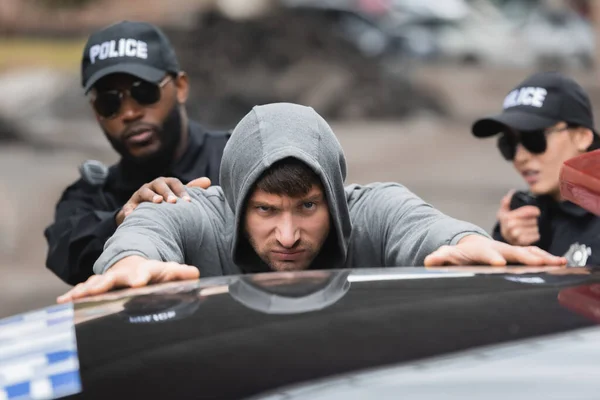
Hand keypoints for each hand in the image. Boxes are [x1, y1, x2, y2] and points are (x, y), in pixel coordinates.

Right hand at [56, 256, 198, 302]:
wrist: (135, 266)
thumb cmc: (154, 273)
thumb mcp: (169, 272)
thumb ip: (181, 274)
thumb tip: (196, 273)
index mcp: (141, 272)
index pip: (141, 274)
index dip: (139, 277)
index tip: (138, 282)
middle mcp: (120, 275)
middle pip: (111, 279)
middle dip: (102, 284)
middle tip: (94, 289)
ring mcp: (107, 280)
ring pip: (93, 285)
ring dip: (83, 291)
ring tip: (70, 298)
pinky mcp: (97, 288)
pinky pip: (83, 291)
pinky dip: (73, 295)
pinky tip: (61, 303)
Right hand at [116, 177, 210, 224]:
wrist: (140, 214)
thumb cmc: (163, 204)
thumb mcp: (176, 196)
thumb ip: (191, 189)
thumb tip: (208, 181)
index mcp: (165, 184)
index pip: (174, 183)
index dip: (182, 191)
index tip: (188, 202)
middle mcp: (152, 186)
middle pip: (159, 185)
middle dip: (167, 192)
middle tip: (173, 202)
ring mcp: (139, 195)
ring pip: (144, 192)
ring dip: (151, 196)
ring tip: (158, 202)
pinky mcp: (129, 206)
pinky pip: (128, 207)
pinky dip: (130, 211)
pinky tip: (133, 216)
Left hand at [424, 234, 566, 266]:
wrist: (471, 245)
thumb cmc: (460, 254)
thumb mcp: (449, 255)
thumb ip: (441, 257)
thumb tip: (429, 259)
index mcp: (480, 249)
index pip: (485, 253)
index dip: (492, 257)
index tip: (499, 263)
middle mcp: (498, 247)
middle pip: (513, 252)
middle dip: (526, 257)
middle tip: (539, 263)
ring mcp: (510, 250)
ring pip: (527, 252)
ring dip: (542, 257)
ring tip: (557, 262)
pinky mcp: (519, 254)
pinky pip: (534, 255)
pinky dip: (547, 258)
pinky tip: (561, 263)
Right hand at [497, 190, 540, 245]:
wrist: (505, 237)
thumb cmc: (507, 222)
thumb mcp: (504, 210)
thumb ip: (507, 201)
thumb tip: (513, 192)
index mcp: (506, 216)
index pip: (527, 211)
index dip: (534, 210)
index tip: (537, 211)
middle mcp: (509, 226)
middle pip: (532, 220)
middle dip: (534, 219)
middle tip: (531, 220)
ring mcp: (515, 235)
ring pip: (535, 227)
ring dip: (535, 227)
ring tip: (530, 227)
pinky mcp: (521, 242)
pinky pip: (536, 236)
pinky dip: (535, 235)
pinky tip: (530, 234)